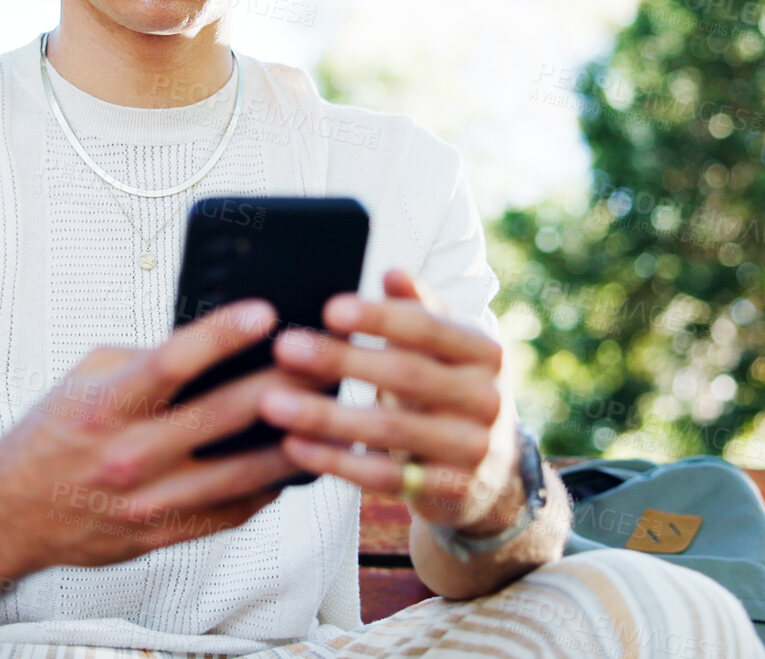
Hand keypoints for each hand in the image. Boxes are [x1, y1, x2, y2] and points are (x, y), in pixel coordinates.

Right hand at [0, 299, 324, 572]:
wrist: (8, 513)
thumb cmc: (53, 433)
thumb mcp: (86, 378)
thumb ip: (146, 360)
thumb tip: (214, 344)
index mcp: (107, 406)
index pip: (171, 361)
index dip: (222, 334)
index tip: (266, 311)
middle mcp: (128, 455)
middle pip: (222, 416)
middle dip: (281, 384)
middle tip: (323, 361)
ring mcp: (148, 502)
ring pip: (241, 474)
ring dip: (292, 443)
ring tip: (329, 416)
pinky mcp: (160, 535)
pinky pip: (231, 513)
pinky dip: (268, 488)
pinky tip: (296, 464)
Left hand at [257, 268, 518, 533]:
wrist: (493, 474)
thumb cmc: (451, 392)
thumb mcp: (447, 350)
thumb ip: (420, 311)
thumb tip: (392, 273)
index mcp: (485, 352)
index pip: (429, 328)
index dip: (380, 318)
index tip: (330, 309)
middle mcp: (487, 399)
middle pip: (405, 375)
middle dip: (340, 360)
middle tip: (285, 348)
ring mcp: (471, 450)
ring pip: (390, 431)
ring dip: (325, 416)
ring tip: (271, 402)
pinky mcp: (449, 492)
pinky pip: (384, 478)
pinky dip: (335, 462)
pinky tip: (294, 447)